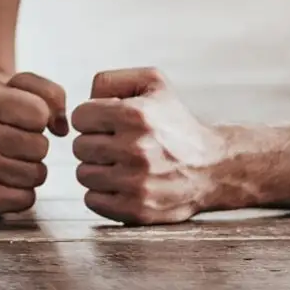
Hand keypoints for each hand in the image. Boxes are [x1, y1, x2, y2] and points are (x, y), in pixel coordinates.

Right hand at [0, 71, 68, 215]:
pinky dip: (23, 193)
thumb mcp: (18, 85)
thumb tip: (62, 129)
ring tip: (9, 160)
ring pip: (36, 175)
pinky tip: (5, 180)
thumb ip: (51, 93)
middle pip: (40, 147)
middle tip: (15, 142)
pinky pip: (25, 200)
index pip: (40, 114)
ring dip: (31, 170)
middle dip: (36, 145)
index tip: (21, 118)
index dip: (39, 117)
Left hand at [72, 68, 224, 224]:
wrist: (210, 165)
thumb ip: (111, 80)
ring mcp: (135, 183)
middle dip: (94, 142)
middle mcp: (135, 148)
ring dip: (98, 168)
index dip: (92, 117)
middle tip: (116, 142)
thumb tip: (83, 101)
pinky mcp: (135, 210)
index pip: (80, 116)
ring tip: (121, 162)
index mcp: (137, 114)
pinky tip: (122, 182)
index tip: (107, 121)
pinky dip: (103, 192)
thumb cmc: (175, 121)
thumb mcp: (153, 83)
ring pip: (83, 174)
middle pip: (79, 146)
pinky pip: (92, 200)